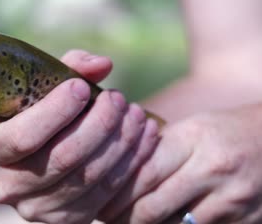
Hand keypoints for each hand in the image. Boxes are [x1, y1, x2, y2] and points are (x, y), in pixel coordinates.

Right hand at [0, 50, 159, 223]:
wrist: (43, 153)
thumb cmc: (40, 114)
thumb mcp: (42, 90)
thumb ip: (68, 69)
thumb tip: (102, 64)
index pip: (22, 137)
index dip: (56, 111)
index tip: (82, 87)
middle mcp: (8, 186)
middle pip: (63, 158)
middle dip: (98, 124)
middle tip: (117, 99)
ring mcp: (37, 209)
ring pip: (89, 177)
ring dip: (121, 142)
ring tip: (135, 114)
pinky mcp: (66, 221)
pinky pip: (105, 195)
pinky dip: (130, 164)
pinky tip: (142, 138)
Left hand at [98, 106, 261, 223]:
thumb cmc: (222, 133)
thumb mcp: (190, 129)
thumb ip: (156, 149)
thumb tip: (112, 169)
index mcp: (194, 138)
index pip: (143, 173)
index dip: (115, 192)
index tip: (97, 200)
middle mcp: (214, 168)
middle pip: (153, 207)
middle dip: (123, 218)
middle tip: (104, 218)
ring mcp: (232, 199)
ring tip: (125, 223)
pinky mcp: (246, 221)